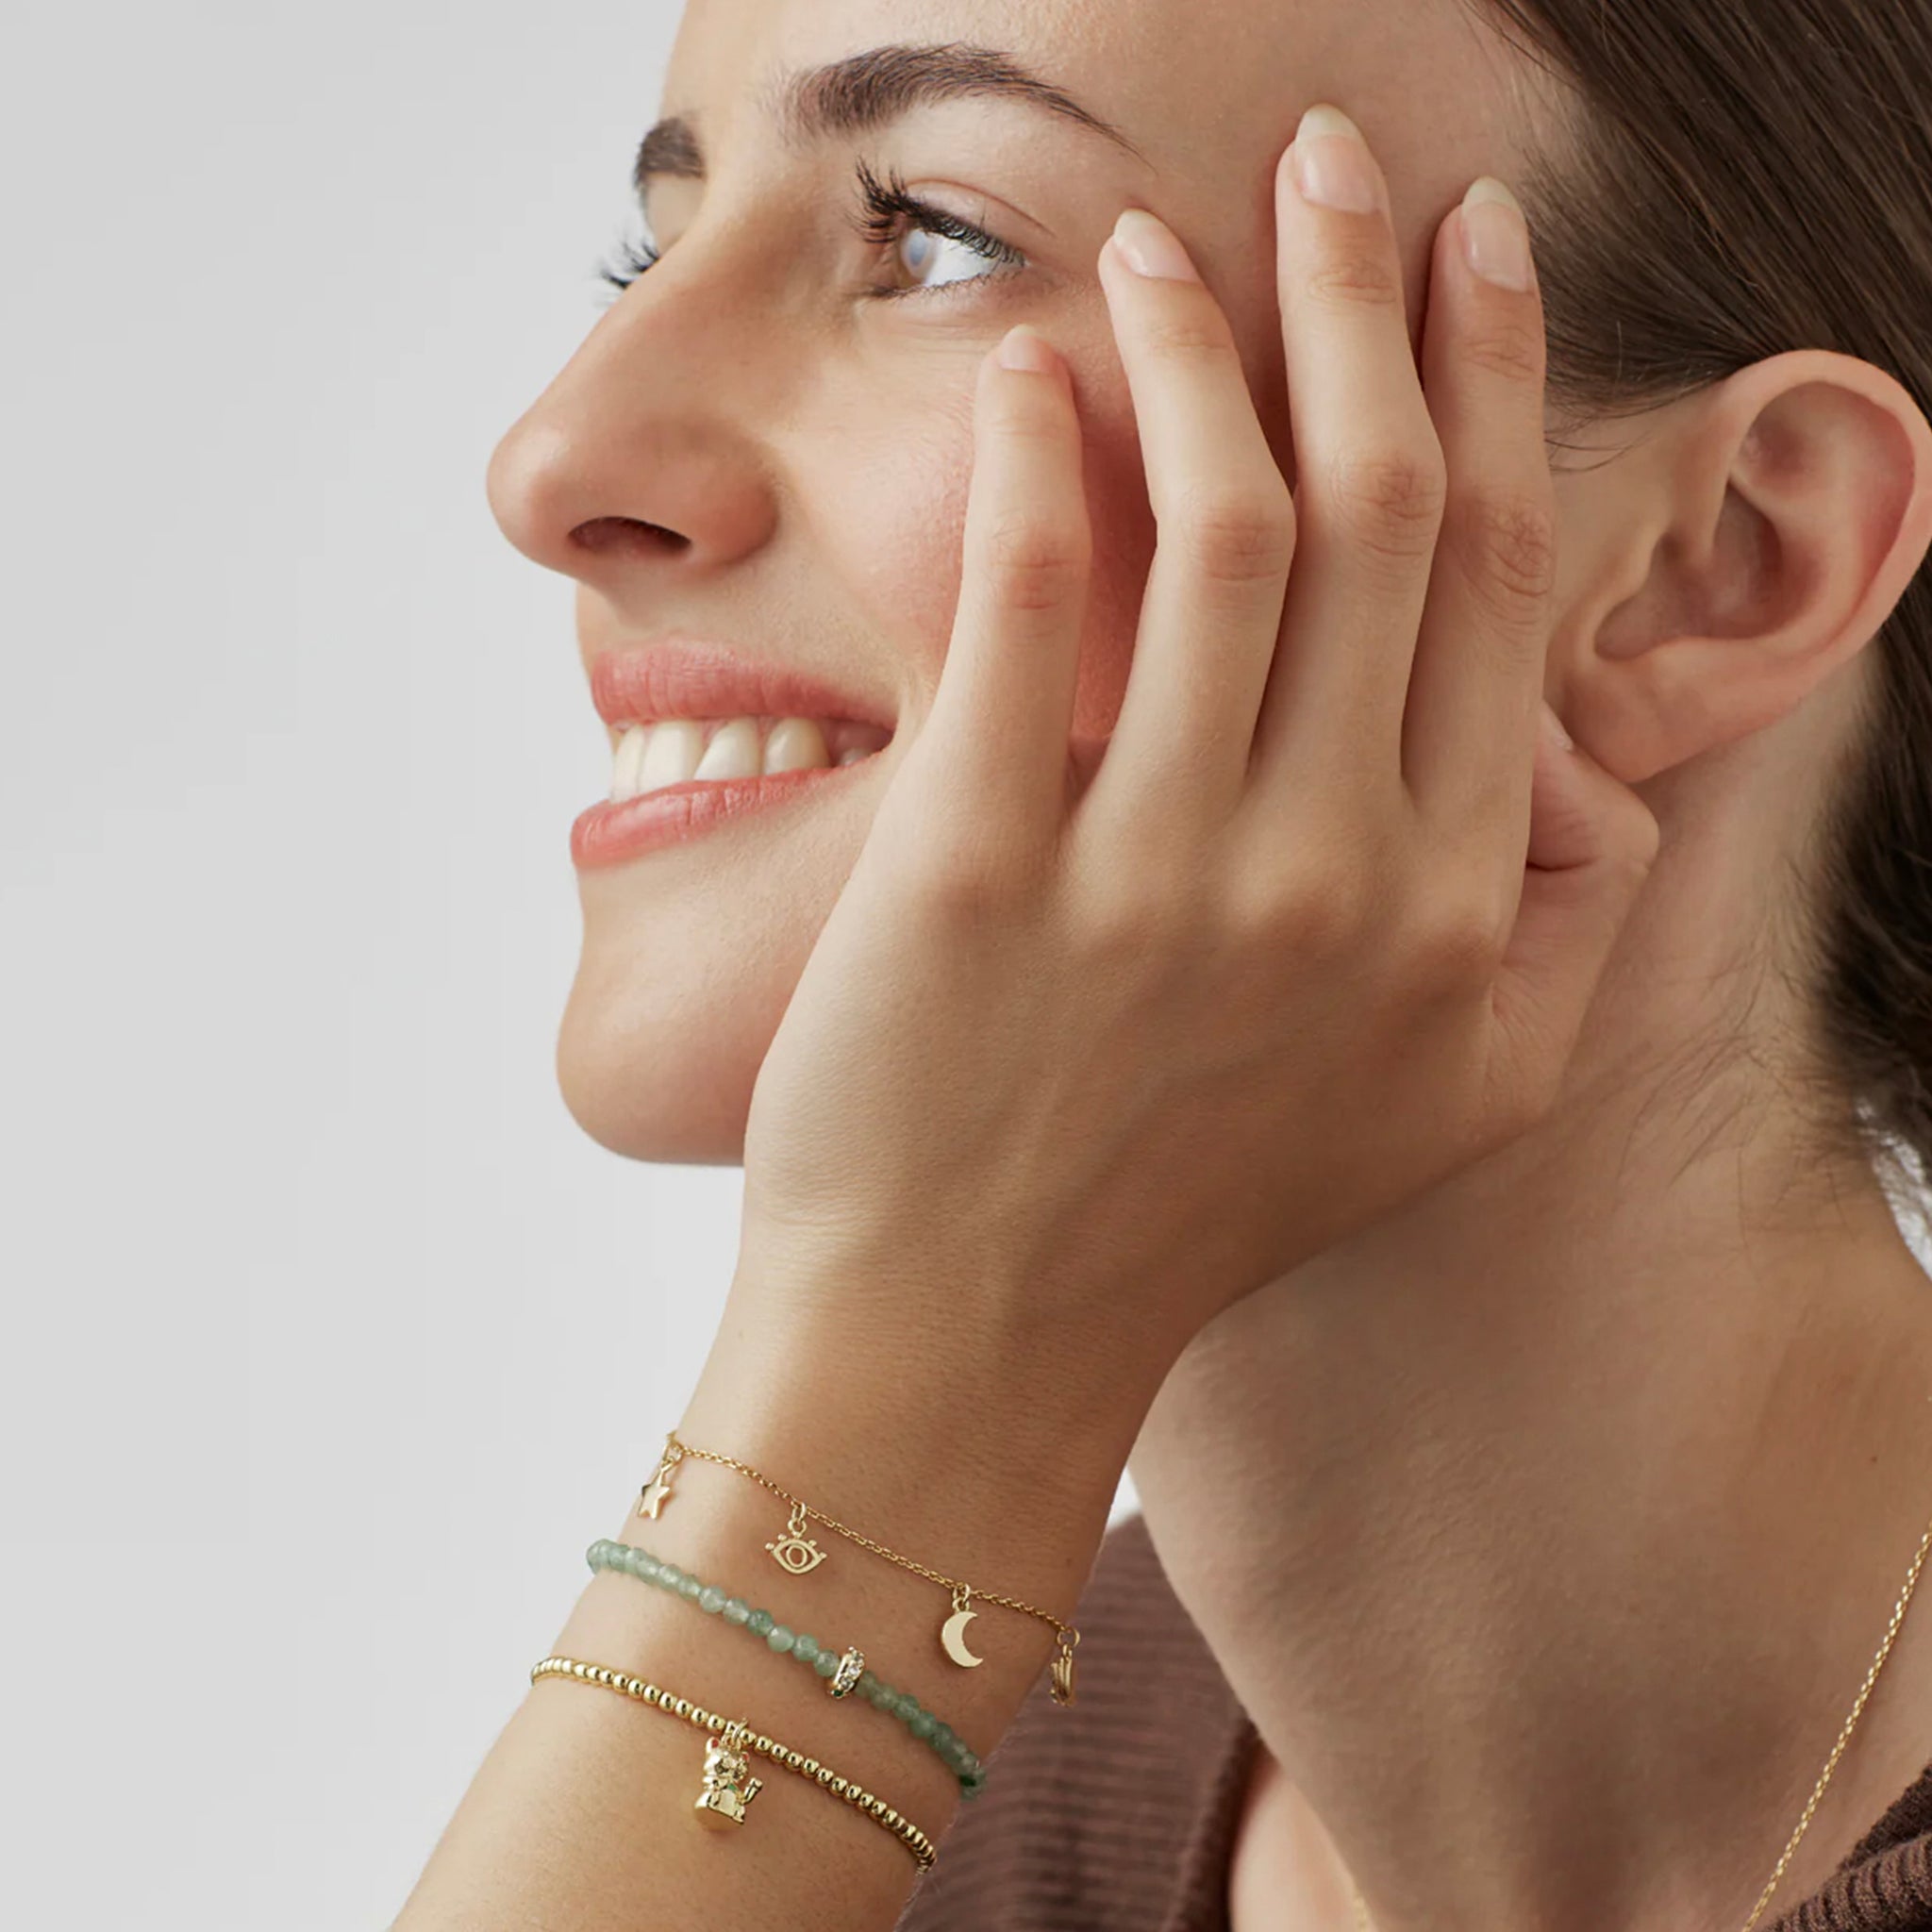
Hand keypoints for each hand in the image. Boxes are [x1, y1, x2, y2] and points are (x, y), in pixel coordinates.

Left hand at [735, 114, 1658, 1375]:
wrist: (972, 1338)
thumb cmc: (1191, 1212)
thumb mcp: (1445, 1110)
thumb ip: (1549, 937)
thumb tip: (1592, 777)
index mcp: (1449, 908)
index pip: (1493, 578)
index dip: (1494, 382)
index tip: (1472, 252)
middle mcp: (1333, 878)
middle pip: (1382, 510)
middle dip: (1369, 294)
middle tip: (1333, 163)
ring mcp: (1158, 878)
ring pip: (1223, 523)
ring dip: (1203, 342)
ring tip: (1157, 243)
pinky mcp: (983, 874)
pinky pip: (1030, 604)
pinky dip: (1032, 456)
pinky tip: (1025, 369)